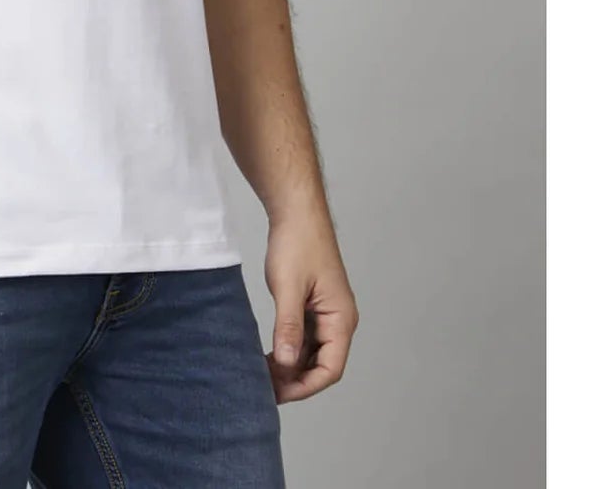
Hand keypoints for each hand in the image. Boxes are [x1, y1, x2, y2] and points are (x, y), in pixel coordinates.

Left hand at [262, 209, 358, 402]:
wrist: (296, 210)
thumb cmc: (297, 242)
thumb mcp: (288, 287)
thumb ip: (289, 326)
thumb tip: (287, 363)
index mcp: (341, 319)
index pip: (331, 369)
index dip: (306, 386)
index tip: (278, 393)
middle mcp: (339, 320)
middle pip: (322, 365)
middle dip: (296, 379)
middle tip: (264, 386)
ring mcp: (327, 313)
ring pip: (313, 353)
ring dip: (292, 366)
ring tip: (263, 374)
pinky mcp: (314, 305)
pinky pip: (306, 337)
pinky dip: (290, 349)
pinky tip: (270, 354)